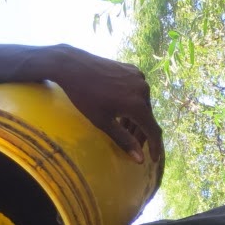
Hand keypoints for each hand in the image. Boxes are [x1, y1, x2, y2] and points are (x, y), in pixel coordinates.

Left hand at [40, 45, 163, 166]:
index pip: (153, 130)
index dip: (154, 146)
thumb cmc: (84, 95)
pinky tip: (121, 109)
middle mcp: (143, 90)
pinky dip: (133, 103)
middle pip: (148, 117)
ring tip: (124, 128)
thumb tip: (140, 160)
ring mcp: (139, 78)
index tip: (152, 159)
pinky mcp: (133, 70)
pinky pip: (138, 92)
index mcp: (137, 105)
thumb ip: (124, 140)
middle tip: (133, 144)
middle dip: (141, 132)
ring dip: (136, 118)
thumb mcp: (103, 122)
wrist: (71, 65)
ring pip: (143, 104)